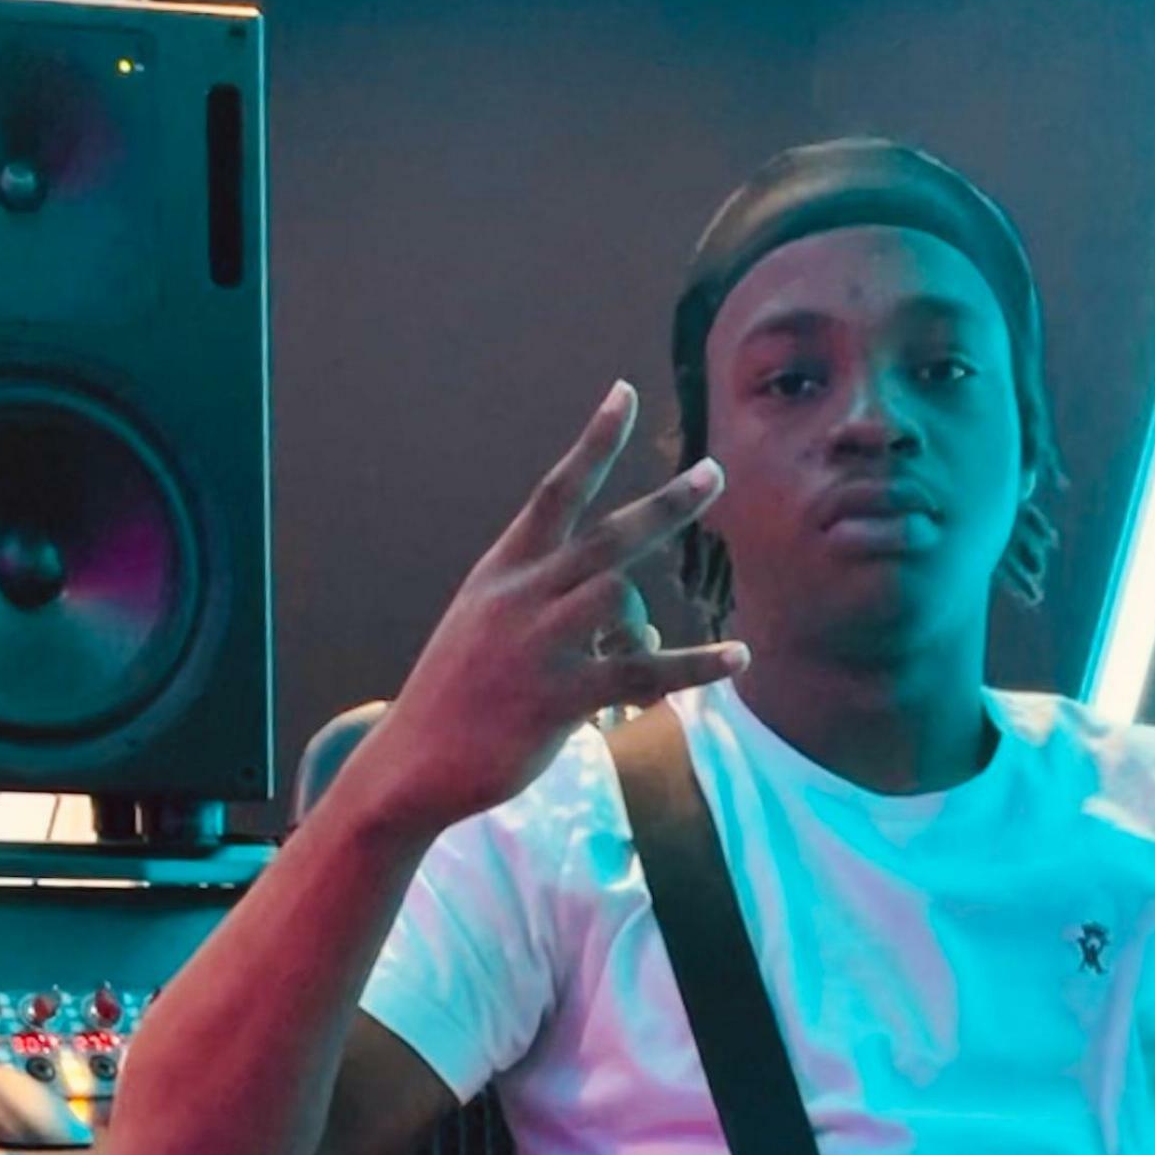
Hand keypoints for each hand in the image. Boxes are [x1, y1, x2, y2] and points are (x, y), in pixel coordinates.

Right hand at [335, 380, 748, 836]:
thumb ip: (553, 608)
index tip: (622, 393)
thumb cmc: (458, 698)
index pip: (555, 491)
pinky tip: (740, 659)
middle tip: (714, 474)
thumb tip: (637, 623)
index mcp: (502, 571)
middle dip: (665, 504)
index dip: (593, 443)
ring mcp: (538, 644)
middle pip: (606, 535)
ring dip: (649, 625)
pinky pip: (644, 672)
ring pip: (622, 598)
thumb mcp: (486, 628)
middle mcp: (520, 596)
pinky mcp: (558, 697)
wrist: (414, 762)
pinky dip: (697, 666)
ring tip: (671, 652)